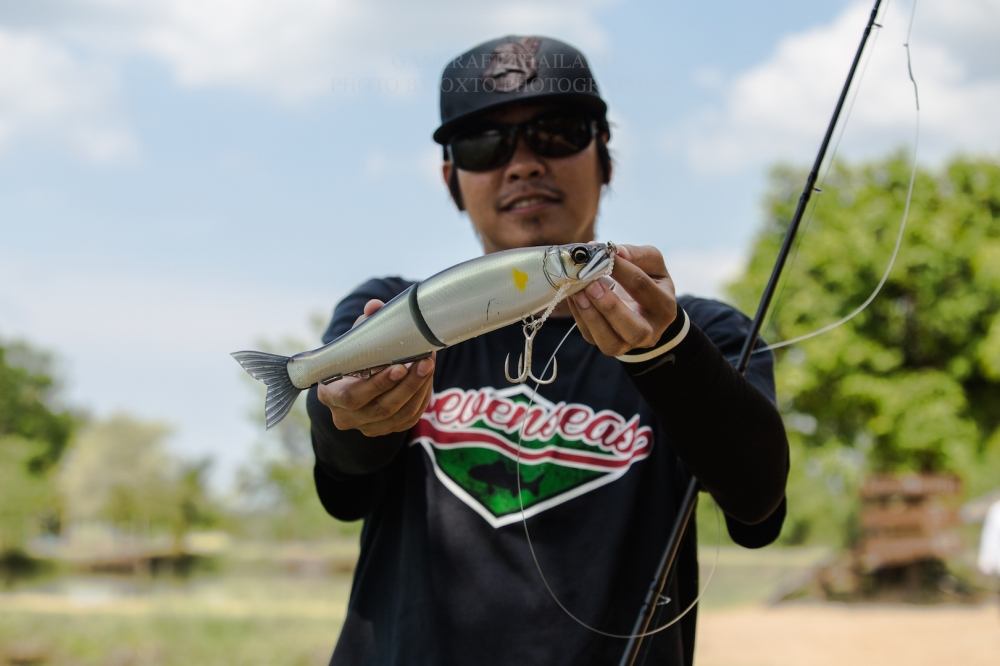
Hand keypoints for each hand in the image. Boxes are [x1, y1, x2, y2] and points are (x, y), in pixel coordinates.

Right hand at [316, 298, 435, 436]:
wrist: (351, 383)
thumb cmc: (350, 359)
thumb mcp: (351, 342)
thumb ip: (363, 325)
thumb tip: (375, 307)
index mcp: (330, 395)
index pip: (352, 396)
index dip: (377, 384)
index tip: (399, 366)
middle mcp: (346, 417)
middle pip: (382, 407)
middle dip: (408, 384)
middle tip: (424, 361)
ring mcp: (367, 427)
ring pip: (400, 414)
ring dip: (419, 388)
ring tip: (429, 364)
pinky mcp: (387, 430)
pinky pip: (410, 417)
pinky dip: (421, 397)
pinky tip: (427, 377)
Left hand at [567, 244, 677, 356]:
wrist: (645, 309)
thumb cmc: (649, 281)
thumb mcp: (652, 264)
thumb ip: (636, 254)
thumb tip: (615, 251)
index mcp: (664, 307)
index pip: (642, 287)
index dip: (621, 269)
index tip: (602, 253)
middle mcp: (650, 332)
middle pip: (633, 329)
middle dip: (609, 306)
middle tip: (590, 284)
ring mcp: (629, 344)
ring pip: (610, 342)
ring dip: (591, 316)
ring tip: (577, 292)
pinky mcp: (608, 346)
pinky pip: (591, 337)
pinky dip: (579, 317)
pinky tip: (573, 297)